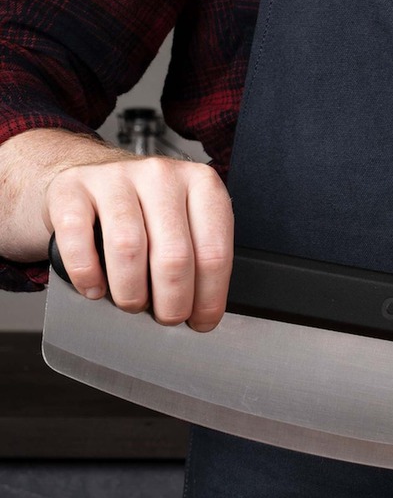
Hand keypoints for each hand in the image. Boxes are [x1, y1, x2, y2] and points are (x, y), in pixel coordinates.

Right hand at [46, 152, 233, 331]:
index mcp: (202, 185)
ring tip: (133, 303)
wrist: (93, 177)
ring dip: (131, 292)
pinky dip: (86, 273)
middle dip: (172, 302)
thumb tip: (200, 313)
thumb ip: (199, 260)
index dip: (209, 298)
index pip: (215, 253)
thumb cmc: (148, 213)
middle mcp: (161, 176)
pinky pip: (78, 238)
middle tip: (167, 317)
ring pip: (128, 249)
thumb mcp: (188, 225)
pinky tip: (94, 287)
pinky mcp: (71, 187)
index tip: (201, 321)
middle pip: (174, 256)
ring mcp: (115, 177)